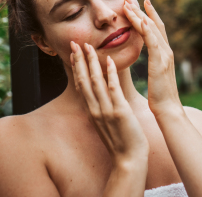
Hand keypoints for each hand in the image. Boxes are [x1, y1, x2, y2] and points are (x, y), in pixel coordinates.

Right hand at [70, 41, 148, 167]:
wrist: (128, 159)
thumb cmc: (120, 140)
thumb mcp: (105, 122)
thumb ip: (101, 108)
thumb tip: (101, 95)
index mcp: (91, 111)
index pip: (81, 85)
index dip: (76, 68)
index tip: (73, 53)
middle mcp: (95, 109)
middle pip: (83, 80)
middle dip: (79, 60)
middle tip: (74, 43)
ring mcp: (106, 110)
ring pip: (95, 82)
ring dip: (91, 62)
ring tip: (88, 46)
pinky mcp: (119, 111)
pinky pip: (113, 89)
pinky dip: (110, 74)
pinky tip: (109, 60)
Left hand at [123, 0, 182, 117]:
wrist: (168, 109)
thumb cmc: (160, 96)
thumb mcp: (155, 75)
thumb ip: (153, 63)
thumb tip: (146, 57)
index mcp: (164, 54)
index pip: (156, 29)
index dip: (148, 15)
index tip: (140, 3)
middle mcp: (166, 51)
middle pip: (155, 25)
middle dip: (143, 10)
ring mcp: (165, 55)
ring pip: (152, 30)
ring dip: (140, 16)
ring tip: (128, 5)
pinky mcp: (160, 62)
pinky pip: (153, 42)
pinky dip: (147, 30)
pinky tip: (141, 20)